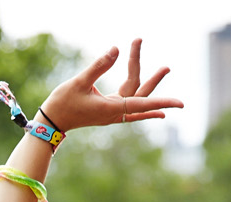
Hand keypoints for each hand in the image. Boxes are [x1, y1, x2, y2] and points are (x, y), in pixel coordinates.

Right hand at [39, 39, 180, 130]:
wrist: (51, 123)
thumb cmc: (62, 103)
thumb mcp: (79, 82)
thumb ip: (99, 66)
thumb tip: (116, 49)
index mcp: (110, 108)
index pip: (142, 102)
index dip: (162, 101)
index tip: (180, 104)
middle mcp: (115, 112)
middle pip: (142, 96)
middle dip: (154, 80)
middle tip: (167, 67)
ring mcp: (112, 113)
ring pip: (138, 99)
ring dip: (150, 85)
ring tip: (164, 69)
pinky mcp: (108, 112)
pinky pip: (132, 108)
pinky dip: (146, 109)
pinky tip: (159, 113)